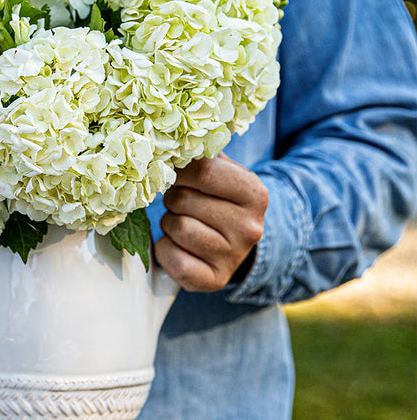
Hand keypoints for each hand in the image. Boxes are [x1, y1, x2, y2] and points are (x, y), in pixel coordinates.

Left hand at [155, 153, 267, 291]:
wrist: (235, 242)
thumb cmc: (218, 197)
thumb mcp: (220, 170)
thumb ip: (200, 153)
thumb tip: (167, 139)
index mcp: (254, 193)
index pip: (202, 171)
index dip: (178, 171)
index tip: (175, 173)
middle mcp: (250, 227)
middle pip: (182, 201)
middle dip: (171, 199)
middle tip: (181, 204)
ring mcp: (234, 257)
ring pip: (176, 228)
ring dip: (168, 224)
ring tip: (183, 222)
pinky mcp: (214, 280)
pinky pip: (172, 259)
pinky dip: (165, 250)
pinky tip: (178, 245)